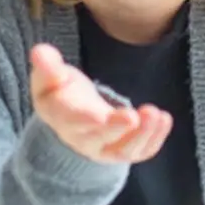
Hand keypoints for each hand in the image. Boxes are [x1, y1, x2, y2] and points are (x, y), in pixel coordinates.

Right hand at [29, 43, 172, 163]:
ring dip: (143, 134)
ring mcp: (105, 148)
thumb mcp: (49, 76)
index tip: (98, 115)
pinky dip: (155, 139)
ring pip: (124, 150)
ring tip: (157, 114)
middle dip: (117, 129)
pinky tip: (165, 119)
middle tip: (133, 115)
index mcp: (63, 118)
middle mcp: (83, 139)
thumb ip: (47, 66)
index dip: (85, 119)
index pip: (72, 121)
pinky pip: (140, 151)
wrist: (71, 118)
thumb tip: (40, 52)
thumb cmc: (60, 92)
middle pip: (100, 139)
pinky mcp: (124, 150)